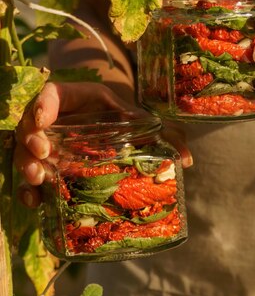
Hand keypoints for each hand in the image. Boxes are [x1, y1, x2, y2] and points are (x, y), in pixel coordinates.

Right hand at [15, 81, 191, 206]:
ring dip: (27, 166)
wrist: (113, 128)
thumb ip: (165, 134)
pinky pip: (31, 177)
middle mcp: (54, 120)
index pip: (53, 93)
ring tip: (37, 180)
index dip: (44, 104)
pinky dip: (30, 190)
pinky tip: (35, 202)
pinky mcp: (46, 167)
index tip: (44, 119)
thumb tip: (187, 160)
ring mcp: (47, 143)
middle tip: (43, 154)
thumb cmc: (125, 119)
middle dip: (31, 140)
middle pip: (32, 125)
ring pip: (26, 151)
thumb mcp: (140, 120)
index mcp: (75, 98)